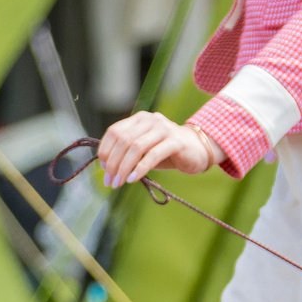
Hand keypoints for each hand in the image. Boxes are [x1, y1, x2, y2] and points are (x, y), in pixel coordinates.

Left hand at [95, 110, 217, 186]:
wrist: (198, 150)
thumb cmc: (166, 151)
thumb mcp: (144, 149)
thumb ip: (127, 151)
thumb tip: (105, 166)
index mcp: (139, 119)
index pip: (114, 132)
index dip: (105, 150)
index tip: (103, 169)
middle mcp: (150, 119)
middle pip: (123, 140)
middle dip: (113, 163)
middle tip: (109, 180)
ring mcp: (164, 129)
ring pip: (136, 147)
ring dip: (124, 167)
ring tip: (119, 182)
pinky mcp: (176, 142)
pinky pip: (153, 155)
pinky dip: (140, 169)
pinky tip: (133, 179)